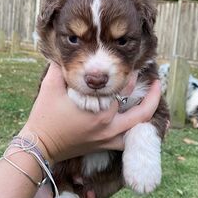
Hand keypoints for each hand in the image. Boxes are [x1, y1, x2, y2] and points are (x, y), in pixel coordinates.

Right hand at [20, 63, 161, 164]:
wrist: (39, 145)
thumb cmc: (44, 116)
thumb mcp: (50, 86)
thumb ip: (60, 66)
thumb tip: (66, 51)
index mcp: (99, 110)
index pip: (123, 88)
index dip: (130, 74)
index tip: (132, 64)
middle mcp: (109, 125)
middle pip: (142, 110)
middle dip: (152, 94)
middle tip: (158, 81)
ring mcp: (108, 138)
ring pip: (140, 128)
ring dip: (149, 113)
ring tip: (154, 101)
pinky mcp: (104, 146)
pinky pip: (128, 142)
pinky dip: (138, 133)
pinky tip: (144, 126)